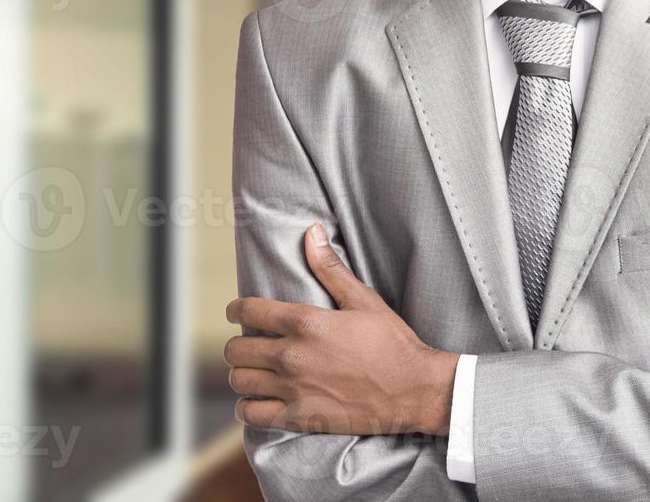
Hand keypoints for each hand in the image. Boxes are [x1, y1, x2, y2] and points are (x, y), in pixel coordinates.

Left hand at [224, 224, 457, 435]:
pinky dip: (248, 406)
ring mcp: (293, 389)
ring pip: (239, 380)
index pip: (249, 311)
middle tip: (250, 344)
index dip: (236, 310)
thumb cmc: (392, 342)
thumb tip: (311, 233)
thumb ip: (331, 269)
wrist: (413, 390)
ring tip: (255, 371)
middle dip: (239, 344)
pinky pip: (250, 414)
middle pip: (237, 349)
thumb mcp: (364, 300)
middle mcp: (292, 356)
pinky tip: (259, 399)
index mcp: (306, 323)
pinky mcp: (297, 417)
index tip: (237, 312)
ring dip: (243, 374)